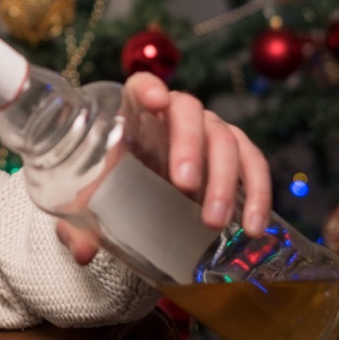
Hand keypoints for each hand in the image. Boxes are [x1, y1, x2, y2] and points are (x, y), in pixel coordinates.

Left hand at [57, 72, 271, 265]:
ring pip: (225, 139)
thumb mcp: (94, 200)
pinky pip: (253, 162)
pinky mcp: (235, 151)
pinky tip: (253, 225)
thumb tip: (81, 253)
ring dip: (223, 180)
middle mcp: (175, 114)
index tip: (155, 99)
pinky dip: (257, 193)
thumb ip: (82, 223)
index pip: (140, 86)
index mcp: (135, 114)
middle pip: (188, 112)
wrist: (143, 191)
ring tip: (213, 221)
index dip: (149, 87)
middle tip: (184, 185)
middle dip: (189, 146)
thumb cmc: (115, 183)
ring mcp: (209, 129)